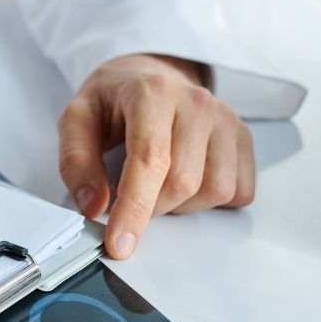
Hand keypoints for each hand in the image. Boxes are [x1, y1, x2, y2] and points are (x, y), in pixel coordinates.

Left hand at [57, 54, 253, 259]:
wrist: (149, 76)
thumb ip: (77, 161)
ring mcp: (226, 119)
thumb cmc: (114, 101)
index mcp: (152, 92)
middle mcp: (196, 102)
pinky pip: (239, 192)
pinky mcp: (243, 137)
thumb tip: (93, 206)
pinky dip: (211, 201)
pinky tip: (188, 181)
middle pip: (182, 183)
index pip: (149, 160)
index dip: (134, 209)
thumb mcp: (77, 119)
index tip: (120, 245)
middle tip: (130, 193)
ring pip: (215, 191)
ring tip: (159, 183)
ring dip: (182, 205)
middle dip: (151, 207)